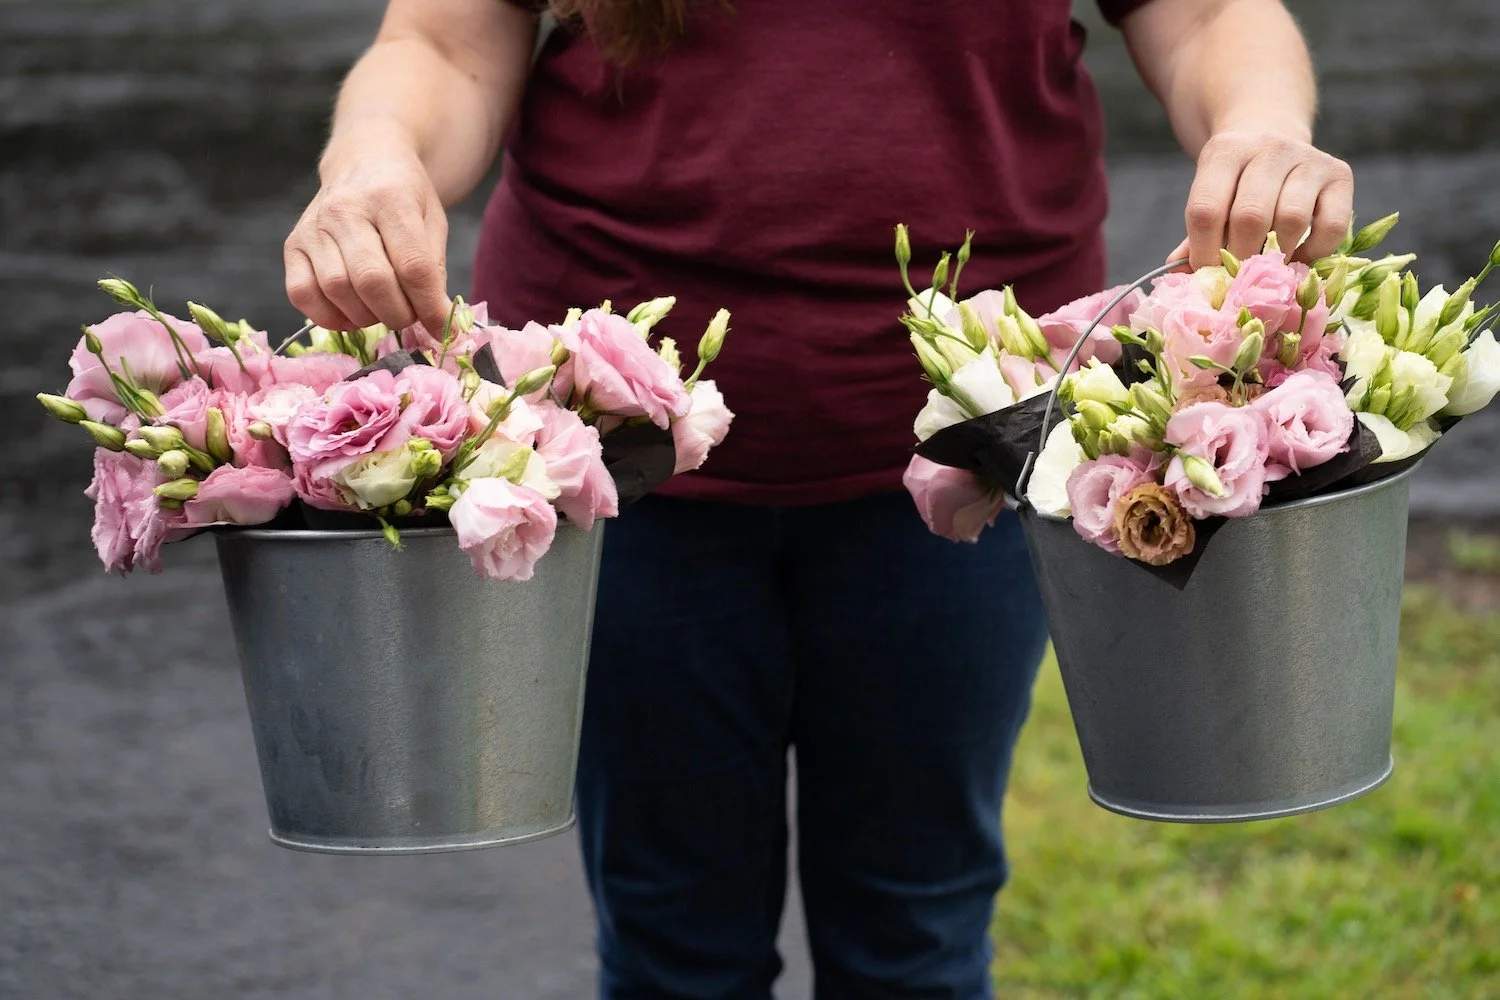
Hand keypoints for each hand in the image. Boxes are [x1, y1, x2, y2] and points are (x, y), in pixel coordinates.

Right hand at [284, 133, 451, 334]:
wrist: (364, 161)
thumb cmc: (404, 195)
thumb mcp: (433, 220)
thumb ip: (433, 269)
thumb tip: (436, 320)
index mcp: (390, 197)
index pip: (412, 265)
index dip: (429, 305)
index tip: (441, 327)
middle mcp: (345, 209)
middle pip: (372, 281)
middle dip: (398, 313)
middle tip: (410, 316)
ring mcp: (314, 226)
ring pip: (337, 291)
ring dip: (367, 316)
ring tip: (384, 310)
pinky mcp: (292, 244)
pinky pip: (302, 294)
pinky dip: (329, 316)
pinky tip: (351, 312)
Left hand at [1168, 129, 1353, 269]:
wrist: (1272, 143)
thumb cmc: (1234, 185)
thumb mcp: (1209, 198)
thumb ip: (1195, 238)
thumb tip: (1180, 276)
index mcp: (1225, 152)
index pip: (1207, 209)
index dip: (1203, 252)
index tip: (1206, 274)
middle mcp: (1269, 148)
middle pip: (1250, 216)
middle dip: (1240, 257)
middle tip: (1237, 277)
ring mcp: (1308, 158)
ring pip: (1291, 220)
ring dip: (1276, 256)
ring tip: (1267, 269)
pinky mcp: (1340, 175)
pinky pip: (1332, 225)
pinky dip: (1314, 252)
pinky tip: (1298, 258)